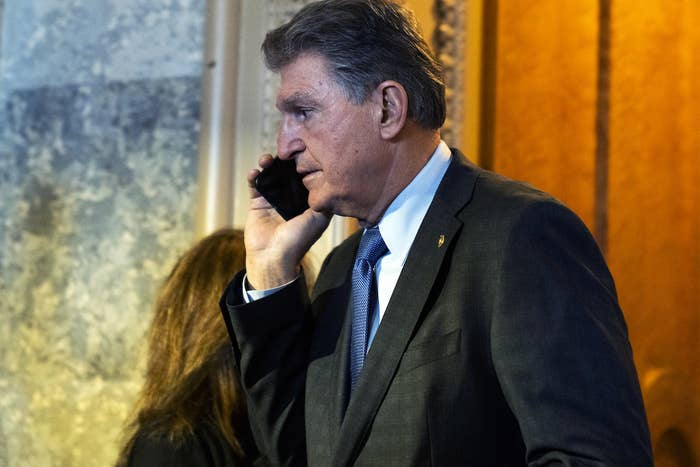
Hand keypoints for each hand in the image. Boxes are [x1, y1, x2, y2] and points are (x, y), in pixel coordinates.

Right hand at [244, 154, 331, 289]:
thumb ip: (325, 200)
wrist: (274, 257)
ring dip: (268, 165)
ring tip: (266, 159)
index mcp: (307, 202)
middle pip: (288, 174)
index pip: (306, 178)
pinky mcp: (258, 203)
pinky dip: (254, 176)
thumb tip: (332, 182)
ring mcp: (274, 200)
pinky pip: (255, 185)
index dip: (305, 165)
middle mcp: (291, 199)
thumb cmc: (298, 241)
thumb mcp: (319, 219)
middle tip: (283, 153)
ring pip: (271, 176)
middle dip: (285, 162)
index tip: (303, 152)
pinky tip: (254, 172)